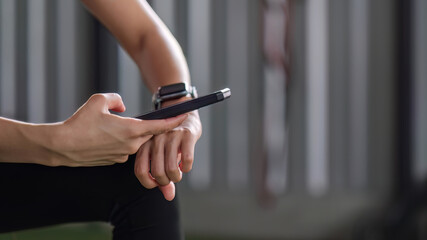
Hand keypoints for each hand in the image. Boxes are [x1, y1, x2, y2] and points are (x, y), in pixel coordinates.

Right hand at [48, 93, 187, 166]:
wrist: (62, 146)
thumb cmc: (79, 123)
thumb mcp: (98, 101)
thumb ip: (116, 99)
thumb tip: (123, 107)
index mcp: (131, 129)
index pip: (160, 126)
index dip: (174, 120)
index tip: (184, 115)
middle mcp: (131, 145)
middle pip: (149, 133)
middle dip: (152, 126)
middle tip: (150, 117)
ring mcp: (123, 155)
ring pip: (136, 141)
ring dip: (132, 133)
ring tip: (113, 126)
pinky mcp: (114, 160)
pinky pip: (124, 148)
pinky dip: (121, 141)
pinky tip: (105, 136)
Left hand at [134, 108, 201, 200]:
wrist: (185, 115)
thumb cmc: (171, 140)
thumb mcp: (162, 156)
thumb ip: (162, 177)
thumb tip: (169, 197)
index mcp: (145, 144)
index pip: (140, 170)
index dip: (148, 183)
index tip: (157, 183)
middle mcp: (156, 139)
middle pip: (157, 172)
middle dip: (166, 181)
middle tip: (171, 178)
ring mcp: (171, 136)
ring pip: (171, 168)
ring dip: (177, 177)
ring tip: (179, 173)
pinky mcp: (186, 134)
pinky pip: (187, 160)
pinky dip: (187, 168)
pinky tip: (186, 165)